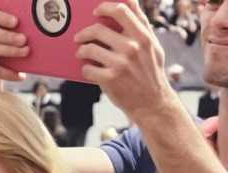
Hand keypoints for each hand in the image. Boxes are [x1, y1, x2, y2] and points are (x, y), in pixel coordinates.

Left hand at [74, 0, 178, 121]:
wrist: (153, 103)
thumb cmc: (149, 71)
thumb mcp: (152, 45)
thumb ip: (140, 24)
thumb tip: (130, 0)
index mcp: (143, 36)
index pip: (121, 11)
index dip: (104, 7)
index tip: (95, 11)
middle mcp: (132, 48)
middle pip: (97, 29)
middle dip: (84, 33)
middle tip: (79, 38)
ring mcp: (120, 63)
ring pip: (88, 48)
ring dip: (81, 51)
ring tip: (82, 54)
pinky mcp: (110, 79)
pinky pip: (86, 68)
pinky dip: (85, 69)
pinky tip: (90, 71)